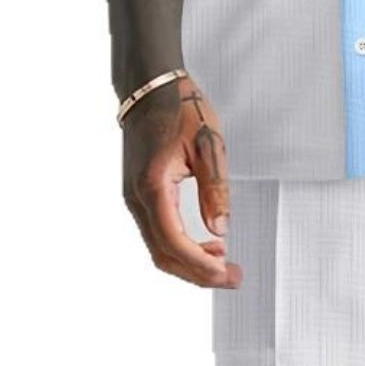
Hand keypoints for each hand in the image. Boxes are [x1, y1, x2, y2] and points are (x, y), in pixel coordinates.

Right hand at [121, 74, 241, 288]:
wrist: (151, 87)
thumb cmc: (181, 107)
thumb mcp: (208, 143)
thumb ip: (216, 187)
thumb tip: (221, 229)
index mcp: (154, 185)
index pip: (174, 242)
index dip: (201, 265)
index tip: (226, 273)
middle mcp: (137, 197)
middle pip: (163, 254)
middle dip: (198, 273)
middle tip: (231, 277)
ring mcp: (133, 197)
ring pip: (158, 247)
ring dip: (189, 261)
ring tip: (222, 259)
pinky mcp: (138, 194)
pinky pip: (156, 232)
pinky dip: (179, 245)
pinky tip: (205, 242)